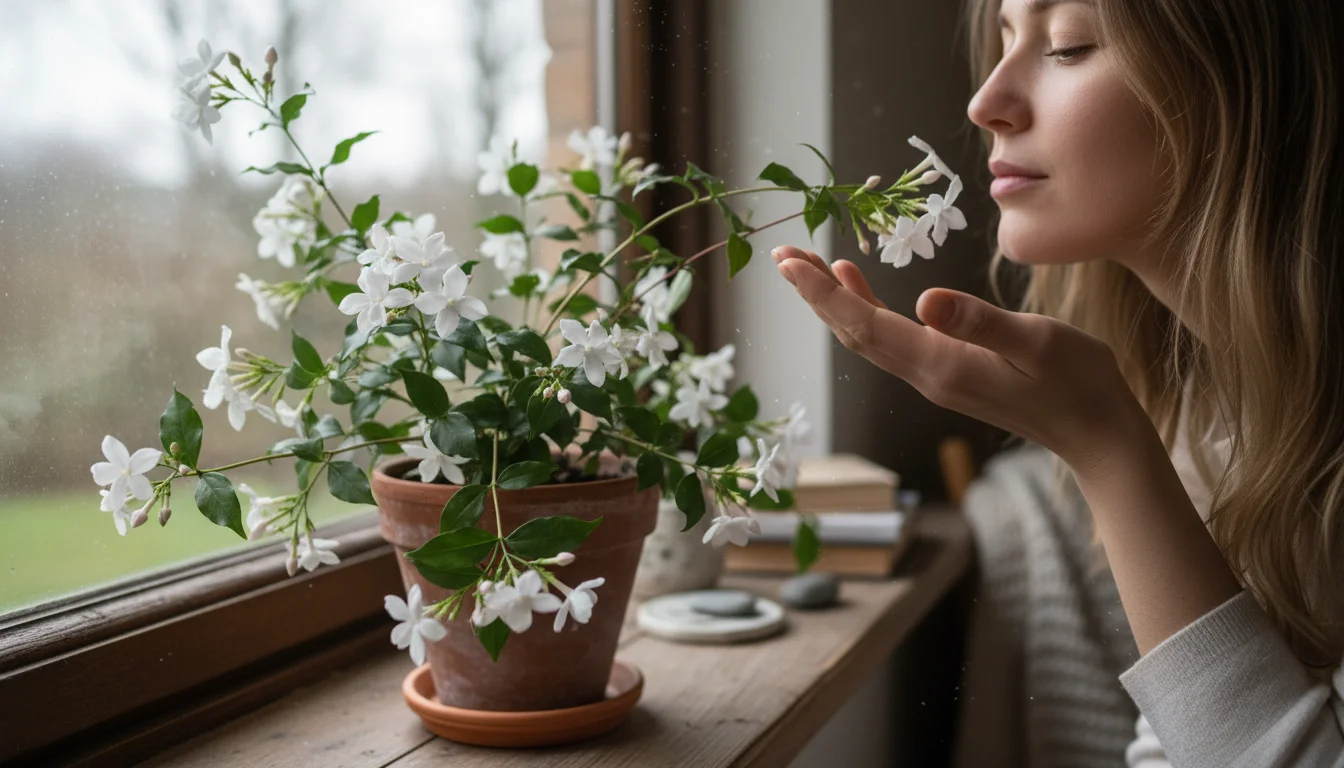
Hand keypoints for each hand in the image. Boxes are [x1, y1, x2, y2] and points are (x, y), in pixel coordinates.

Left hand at [772, 245, 1146, 469]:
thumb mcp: (1036, 341)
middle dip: (814, 293)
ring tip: (807, 264)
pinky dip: (867, 311)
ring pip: (868, 336)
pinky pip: (891, 341)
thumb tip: (925, 301)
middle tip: (782, 254)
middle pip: (854, 331)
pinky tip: (860, 287)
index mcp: (939, 364)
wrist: (1097, 432)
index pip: (864, 324)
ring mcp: (935, 376)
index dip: (822, 292)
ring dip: (835, 301)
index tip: (787, 262)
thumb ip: (980, 322)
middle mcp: (926, 374)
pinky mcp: (948, 373)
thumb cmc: (1077, 382)